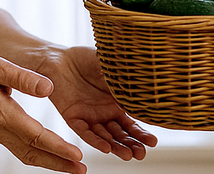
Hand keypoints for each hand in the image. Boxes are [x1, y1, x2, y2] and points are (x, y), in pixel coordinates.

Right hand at [0, 51, 87, 171]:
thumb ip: (22, 77)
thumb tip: (48, 88)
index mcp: (1, 113)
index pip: (35, 136)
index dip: (57, 147)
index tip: (77, 154)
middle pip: (33, 153)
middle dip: (59, 163)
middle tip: (81, 169)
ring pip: (27, 155)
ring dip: (51, 163)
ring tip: (73, 166)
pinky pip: (21, 149)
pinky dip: (39, 156)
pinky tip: (53, 156)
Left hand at [44, 46, 156, 160]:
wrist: (60, 58)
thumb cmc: (87, 59)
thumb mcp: (113, 68)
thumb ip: (128, 80)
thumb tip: (150, 87)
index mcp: (117, 101)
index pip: (132, 122)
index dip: (142, 133)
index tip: (153, 142)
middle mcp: (105, 112)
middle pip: (121, 134)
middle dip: (132, 145)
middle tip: (142, 154)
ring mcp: (91, 116)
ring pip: (106, 137)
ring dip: (117, 147)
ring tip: (129, 156)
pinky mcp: (74, 118)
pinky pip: (86, 132)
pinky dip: (96, 141)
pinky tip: (107, 148)